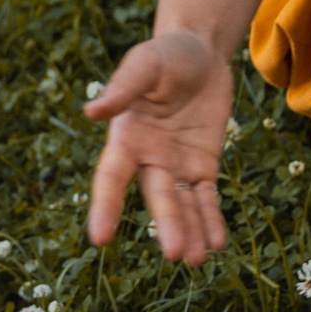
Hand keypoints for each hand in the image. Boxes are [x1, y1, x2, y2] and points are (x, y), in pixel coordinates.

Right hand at [83, 29, 233, 264]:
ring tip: (198, 260)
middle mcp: (148, 158)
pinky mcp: (203, 165)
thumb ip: (123, 88)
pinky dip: (211, 220)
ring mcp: (176, 165)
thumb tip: (92, 112)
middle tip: (176, 255)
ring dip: (191, 231)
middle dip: (167, 225)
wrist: (200, 52)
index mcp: (125, 137)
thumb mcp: (144, 64)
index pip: (111, 178)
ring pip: (182, 204)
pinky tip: (218, 243)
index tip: (100, 240)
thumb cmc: (164, 56)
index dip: (105, 207)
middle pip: (156, 196)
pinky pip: (205, 198)